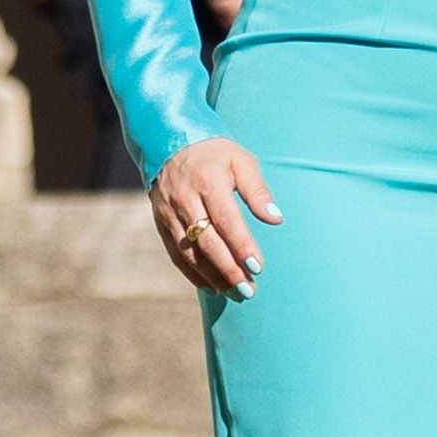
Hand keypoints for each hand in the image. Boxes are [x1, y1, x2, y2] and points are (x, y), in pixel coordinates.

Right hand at [149, 138, 279, 296]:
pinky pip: (176, 254)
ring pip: (190, 253)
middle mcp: (184, 199)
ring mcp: (169, 212)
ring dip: (213, 277)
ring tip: (235, 293)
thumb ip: (258, 190)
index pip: (226, 220)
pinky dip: (193, 274)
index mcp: (207, 179)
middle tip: (249, 290)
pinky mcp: (161, 223)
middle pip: (207, 242)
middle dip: (229, 269)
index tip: (257, 267)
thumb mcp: (241, 160)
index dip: (241, 245)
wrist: (170, 143)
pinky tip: (212, 287)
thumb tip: (275, 218)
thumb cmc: (215, 153)